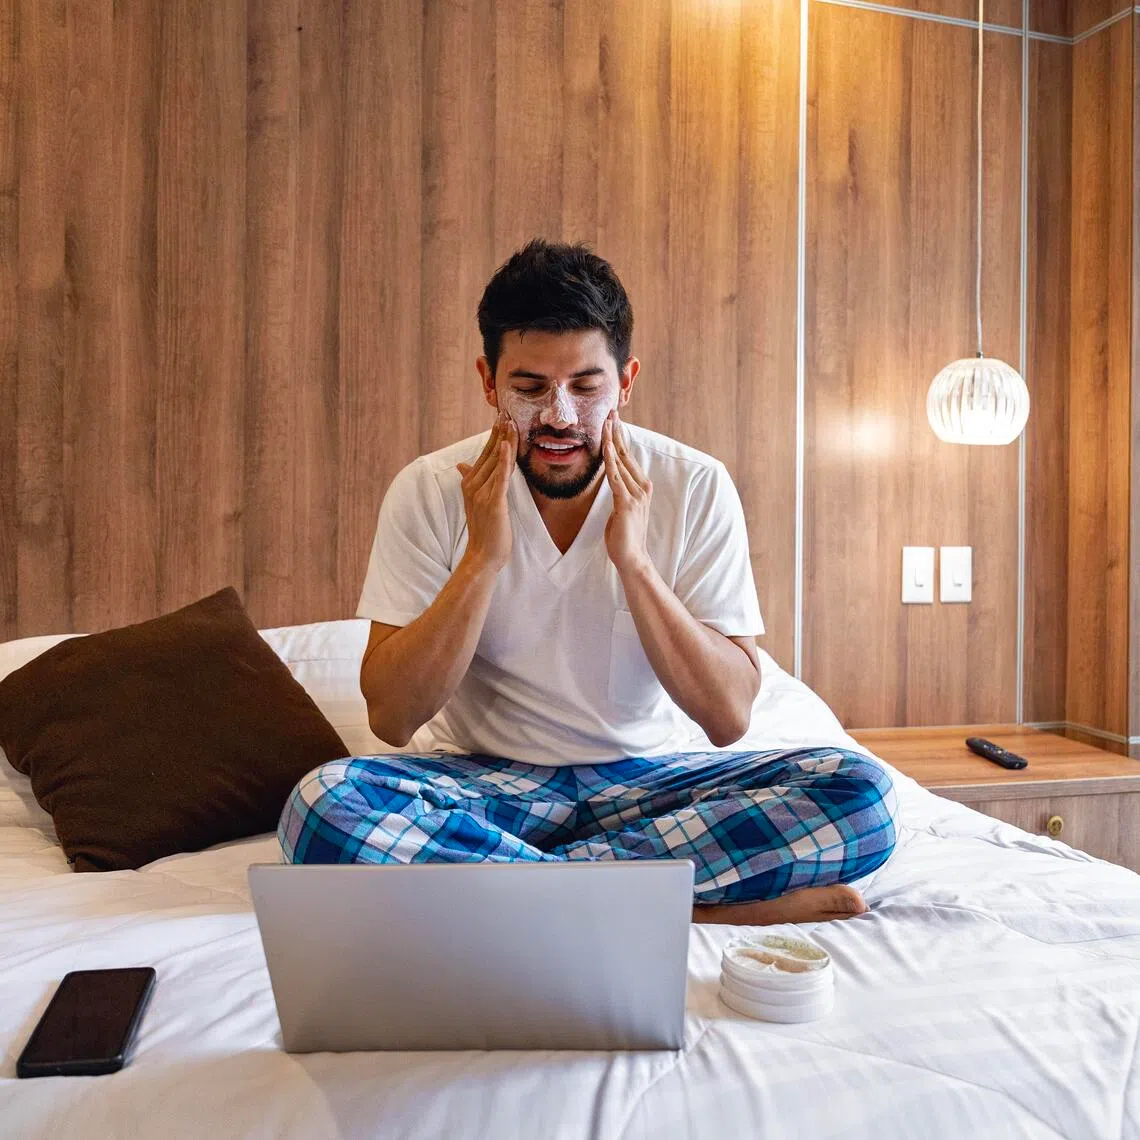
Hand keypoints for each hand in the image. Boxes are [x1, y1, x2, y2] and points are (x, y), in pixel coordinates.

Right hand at [456, 410, 516, 571]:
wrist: (482, 556)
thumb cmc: (484, 531)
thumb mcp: (476, 502)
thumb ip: (470, 480)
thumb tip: (460, 464)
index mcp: (470, 483)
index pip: (485, 454)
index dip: (493, 435)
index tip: (501, 417)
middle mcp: (473, 485)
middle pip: (490, 453)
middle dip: (499, 432)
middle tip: (507, 411)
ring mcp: (482, 493)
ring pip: (496, 462)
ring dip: (504, 440)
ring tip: (511, 421)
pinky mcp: (493, 502)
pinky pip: (500, 478)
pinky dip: (504, 461)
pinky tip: (508, 446)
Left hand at [602, 408, 652, 574]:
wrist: (632, 558)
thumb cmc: (624, 537)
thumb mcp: (621, 510)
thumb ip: (620, 495)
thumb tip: (615, 484)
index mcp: (642, 488)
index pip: (630, 458)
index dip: (621, 438)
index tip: (614, 422)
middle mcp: (643, 488)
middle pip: (628, 454)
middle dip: (618, 432)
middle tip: (611, 412)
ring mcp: (637, 495)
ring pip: (622, 462)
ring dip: (613, 441)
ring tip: (607, 423)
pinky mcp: (627, 504)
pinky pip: (616, 478)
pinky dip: (611, 462)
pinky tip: (606, 448)